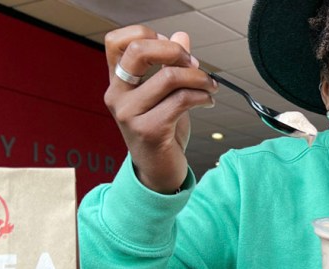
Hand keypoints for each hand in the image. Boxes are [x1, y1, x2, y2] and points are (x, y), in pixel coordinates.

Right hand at [103, 27, 217, 192]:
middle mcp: (117, 95)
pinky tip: (208, 102)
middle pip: (139, 50)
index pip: (118, 41)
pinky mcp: (149, 130)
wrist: (159, 172)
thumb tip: (181, 35)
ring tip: (210, 87)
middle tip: (193, 63)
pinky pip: (182, 100)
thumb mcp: (165, 95)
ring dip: (200, 78)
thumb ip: (170, 65)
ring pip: (170, 77)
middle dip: (174, 50)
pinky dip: (202, 97)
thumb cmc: (161, 132)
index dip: (148, 35)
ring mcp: (129, 114)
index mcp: (117, 82)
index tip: (173, 50)